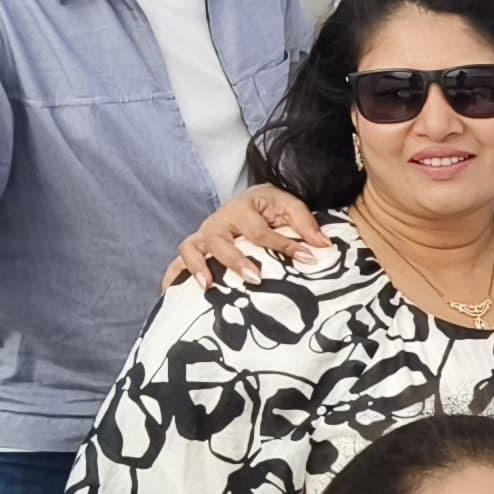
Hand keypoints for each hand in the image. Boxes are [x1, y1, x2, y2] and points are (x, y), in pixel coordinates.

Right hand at [163, 183, 329, 290]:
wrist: (249, 200)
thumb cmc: (269, 208)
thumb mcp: (289, 207)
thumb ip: (306, 225)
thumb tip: (323, 246)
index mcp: (243, 208)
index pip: (262, 230)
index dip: (285, 245)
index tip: (308, 259)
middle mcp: (219, 221)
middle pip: (220, 240)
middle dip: (236, 260)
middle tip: (255, 278)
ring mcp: (203, 235)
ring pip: (192, 248)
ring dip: (199, 266)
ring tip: (208, 286)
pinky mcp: (195, 248)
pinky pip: (176, 262)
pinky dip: (172, 276)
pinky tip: (170, 294)